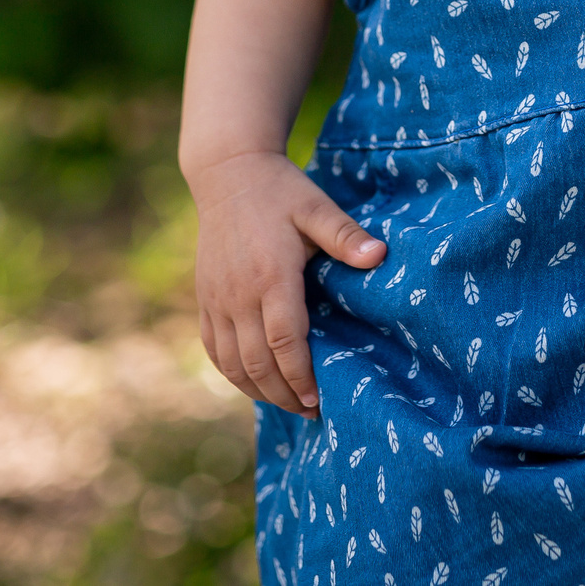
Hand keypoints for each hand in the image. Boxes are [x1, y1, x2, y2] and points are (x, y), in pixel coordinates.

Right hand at [188, 150, 386, 413]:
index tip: (320, 399)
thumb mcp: (317, 207)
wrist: (228, 174)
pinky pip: (213, 349)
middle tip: (312, 411)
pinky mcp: (204, 299)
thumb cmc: (281, 192)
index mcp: (271, 275)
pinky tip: (255, 384)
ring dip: (259, 391)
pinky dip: (233, 374)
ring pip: (232, 363)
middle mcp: (238, 294)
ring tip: (289, 404)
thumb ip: (346, 235)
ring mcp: (216, 299)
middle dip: (285, 395)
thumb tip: (380, 256)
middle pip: (257, 363)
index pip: (285, 341)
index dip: (301, 376)